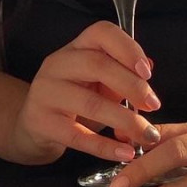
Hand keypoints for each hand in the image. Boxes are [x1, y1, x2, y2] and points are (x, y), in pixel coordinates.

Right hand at [8, 21, 162, 165]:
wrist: (32, 127)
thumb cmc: (74, 101)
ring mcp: (45, 93)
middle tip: (154, 105)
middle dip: (132, 85)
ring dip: (125, 120)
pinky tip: (126, 154)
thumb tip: (149, 66)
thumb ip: (122, 74)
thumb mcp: (98, 83)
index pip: (101, 32)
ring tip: (147, 134)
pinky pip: (77, 136)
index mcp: (76, 47)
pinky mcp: (40, 123)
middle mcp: (57, 64)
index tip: (148, 72)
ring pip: (90, 102)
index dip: (128, 48)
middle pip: (97, 64)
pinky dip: (105, 146)